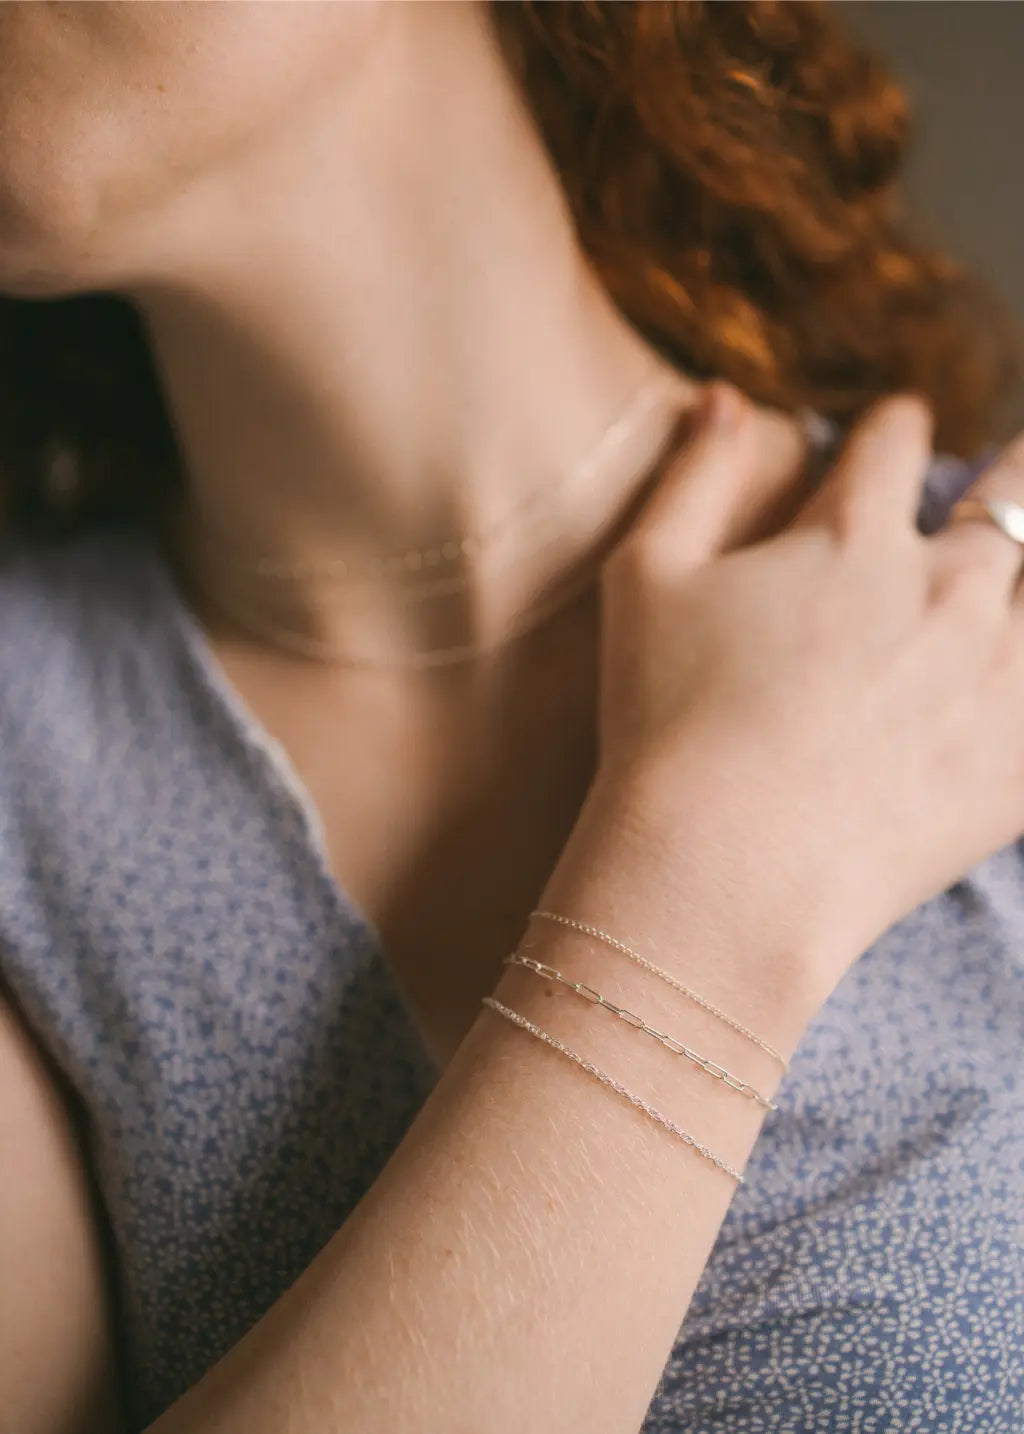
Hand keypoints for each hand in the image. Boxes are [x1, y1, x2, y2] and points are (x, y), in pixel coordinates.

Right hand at [583, 381, 1023, 1005]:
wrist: (723, 867)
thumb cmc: (667, 720)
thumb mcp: (645, 579)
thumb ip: (693, 475)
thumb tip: (724, 394)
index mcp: (852, 536)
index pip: (894, 441)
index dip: (892, 426)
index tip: (894, 428)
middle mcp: (947, 589)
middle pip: (1015, 493)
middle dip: (1016, 471)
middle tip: (1013, 472)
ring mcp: (1000, 675)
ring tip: (1021, 559)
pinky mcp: (1020, 762)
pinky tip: (1017, 675)